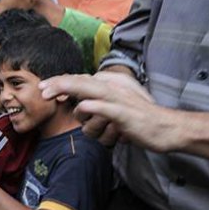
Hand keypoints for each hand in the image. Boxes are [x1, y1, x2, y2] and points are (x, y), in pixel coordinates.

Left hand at [39, 72, 179, 151]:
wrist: (166, 128)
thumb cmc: (138, 121)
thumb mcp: (115, 110)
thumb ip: (97, 106)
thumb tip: (79, 106)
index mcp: (109, 87)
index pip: (81, 80)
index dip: (61, 83)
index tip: (44, 88)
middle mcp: (112, 89)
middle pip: (80, 82)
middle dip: (59, 84)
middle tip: (42, 90)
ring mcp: (119, 99)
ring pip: (89, 94)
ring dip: (79, 105)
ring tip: (75, 109)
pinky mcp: (124, 113)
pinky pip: (105, 108)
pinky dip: (94, 107)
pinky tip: (84, 107)